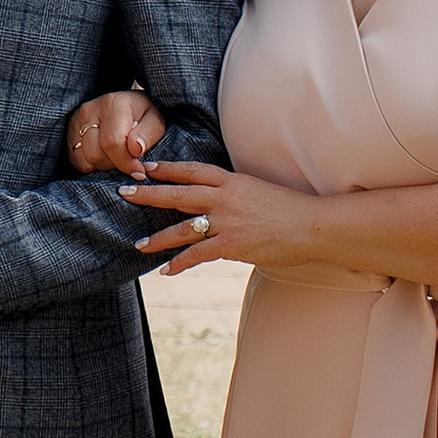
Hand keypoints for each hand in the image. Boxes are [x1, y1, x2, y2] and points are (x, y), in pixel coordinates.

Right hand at [69, 87, 165, 175]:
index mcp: (113, 104)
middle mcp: (89, 110)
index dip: (126, 163)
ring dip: (103, 167)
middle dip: (115, 165)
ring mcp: (75, 121)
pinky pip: (77, 161)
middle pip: (96, 154)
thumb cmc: (143, 115)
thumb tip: (135, 150)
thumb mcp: (155, 121)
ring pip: (85, 160)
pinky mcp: (68, 133)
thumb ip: (147, 135)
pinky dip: (91, 166)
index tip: (139, 171)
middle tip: (128, 162)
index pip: (112, 142)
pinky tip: (105, 157)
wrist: (124, 104)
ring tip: (116, 158)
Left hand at [116, 153, 310, 275]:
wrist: (312, 225)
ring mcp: (227, 222)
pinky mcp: (232, 245)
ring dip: (157, 238)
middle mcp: (225, 198)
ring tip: (137, 245)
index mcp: (232, 181)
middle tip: (124, 192)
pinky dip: (179, 263)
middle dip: (149, 193)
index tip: (147, 167)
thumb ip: (236, 195)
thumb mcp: (259, 191)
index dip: (168, 168)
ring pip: (182, 227)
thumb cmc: (290, 210)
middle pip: (178, 193)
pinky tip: (166, 270)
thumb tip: (220, 202)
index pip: (192, 170)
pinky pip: (197, 255)